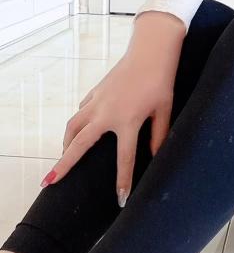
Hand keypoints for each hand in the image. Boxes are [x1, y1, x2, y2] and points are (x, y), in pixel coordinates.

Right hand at [40, 51, 181, 206]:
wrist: (150, 52)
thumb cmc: (160, 81)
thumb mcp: (164, 110)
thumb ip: (158, 136)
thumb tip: (155, 157)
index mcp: (127, 121)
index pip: (124, 159)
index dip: (123, 181)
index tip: (121, 200)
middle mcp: (106, 113)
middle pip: (79, 145)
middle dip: (63, 165)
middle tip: (49, 183)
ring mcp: (98, 101)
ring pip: (73, 126)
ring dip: (66, 143)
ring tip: (62, 158)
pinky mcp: (96, 91)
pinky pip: (81, 111)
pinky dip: (77, 123)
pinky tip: (79, 130)